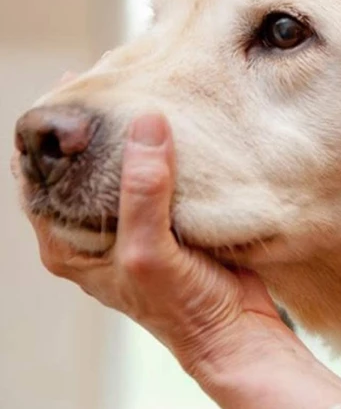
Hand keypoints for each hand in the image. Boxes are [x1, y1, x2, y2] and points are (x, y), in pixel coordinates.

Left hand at [26, 111, 302, 381]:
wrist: (235, 332)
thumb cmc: (184, 307)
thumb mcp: (149, 253)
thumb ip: (143, 192)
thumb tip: (146, 126)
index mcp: (67, 246)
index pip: (38, 179)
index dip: (45, 135)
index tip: (70, 88)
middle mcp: (92, 234)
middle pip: (76, 168)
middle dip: (88, 127)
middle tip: (108, 76)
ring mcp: (130, 226)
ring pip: (116, 169)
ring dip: (125, 136)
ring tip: (138, 91)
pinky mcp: (165, 221)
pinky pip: (153, 176)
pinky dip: (157, 151)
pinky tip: (171, 125)